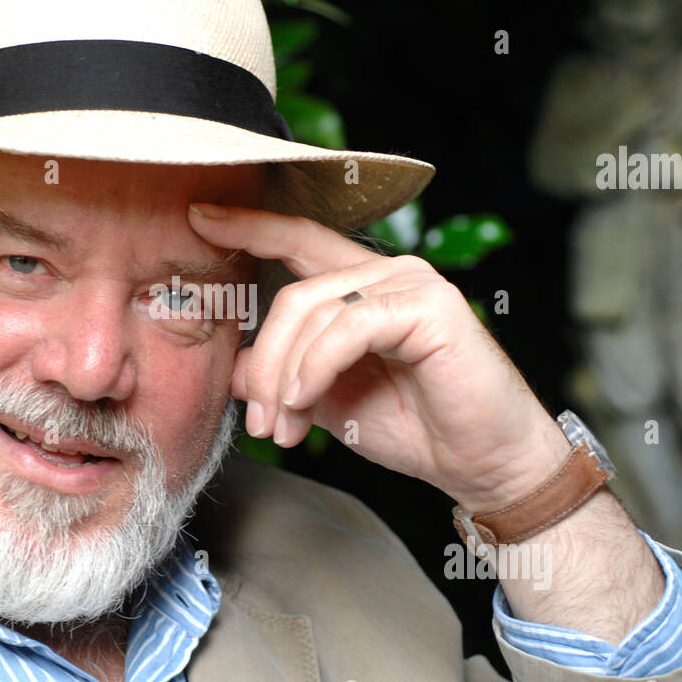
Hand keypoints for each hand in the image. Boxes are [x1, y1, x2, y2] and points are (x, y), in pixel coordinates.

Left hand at [187, 203, 571, 511]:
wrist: (482, 465)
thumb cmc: (415, 427)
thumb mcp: (328, 401)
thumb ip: (284, 376)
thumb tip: (235, 366)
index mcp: (363, 286)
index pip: (299, 241)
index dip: (251, 226)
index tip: (199, 216)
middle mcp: (388, 272)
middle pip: (294, 294)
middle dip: (266, 363)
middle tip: (261, 423)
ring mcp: (412, 284)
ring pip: (314, 311)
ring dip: (287, 376)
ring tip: (285, 428)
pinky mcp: (431, 307)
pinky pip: (349, 326)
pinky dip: (317, 366)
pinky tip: (307, 401)